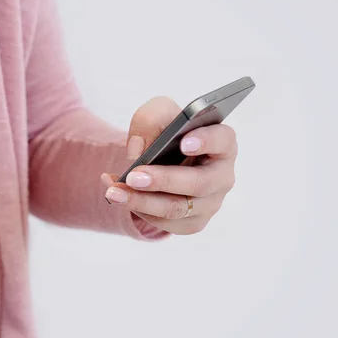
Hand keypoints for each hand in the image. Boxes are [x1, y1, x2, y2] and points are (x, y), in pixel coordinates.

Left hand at [102, 97, 237, 234]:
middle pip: (199, 183)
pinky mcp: (192, 222)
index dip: (207, 141)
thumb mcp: (157, 115)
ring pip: (177, 208)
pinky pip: (165, 222)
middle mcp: (222, 176)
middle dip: (164, 180)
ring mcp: (210, 203)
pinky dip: (137, 209)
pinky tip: (117, 195)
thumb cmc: (167, 133)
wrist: (161, 160)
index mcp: (222, 143)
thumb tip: (138, 151)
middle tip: (134, 176)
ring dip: (142, 201)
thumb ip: (150, 121)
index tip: (183, 142)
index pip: (223, 140)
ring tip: (114, 191)